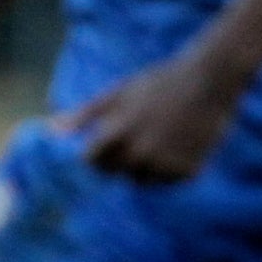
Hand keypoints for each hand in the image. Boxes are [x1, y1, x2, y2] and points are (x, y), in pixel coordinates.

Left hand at [55, 51, 240, 184]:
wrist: (210, 80)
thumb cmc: (159, 82)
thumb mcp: (119, 93)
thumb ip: (85, 115)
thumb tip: (51, 129)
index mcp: (119, 133)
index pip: (92, 161)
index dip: (96, 153)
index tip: (106, 143)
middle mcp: (141, 154)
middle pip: (117, 172)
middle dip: (121, 158)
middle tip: (139, 134)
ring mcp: (166, 166)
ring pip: (143, 180)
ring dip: (146, 166)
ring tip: (161, 135)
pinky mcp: (189, 172)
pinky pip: (169, 181)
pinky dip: (171, 168)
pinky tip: (180, 143)